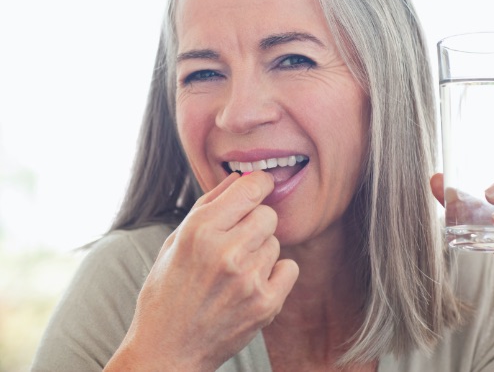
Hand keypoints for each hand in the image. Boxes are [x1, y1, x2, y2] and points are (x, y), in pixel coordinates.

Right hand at [106, 171, 298, 371]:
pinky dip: (276, 273)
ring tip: (236, 271)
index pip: (250, 188)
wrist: (167, 351)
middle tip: (239, 239)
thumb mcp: (175, 241)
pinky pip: (290, 268)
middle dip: (256, 222)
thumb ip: (208, 204)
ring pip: (276, 242)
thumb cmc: (167, 292)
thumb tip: (239, 177)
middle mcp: (225, 251)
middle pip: (268, 214)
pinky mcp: (265, 304)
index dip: (259, 183)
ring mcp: (248, 279)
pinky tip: (253, 283)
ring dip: (261, 251)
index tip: (261, 185)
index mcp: (200, 230)